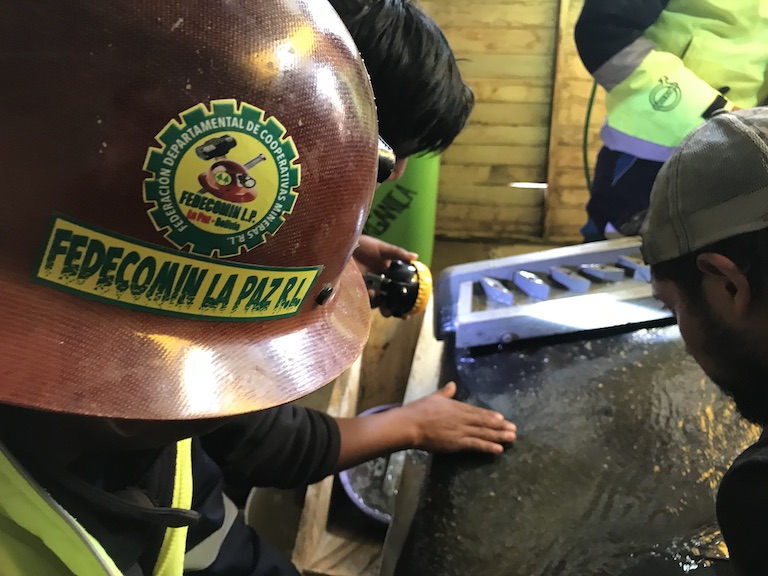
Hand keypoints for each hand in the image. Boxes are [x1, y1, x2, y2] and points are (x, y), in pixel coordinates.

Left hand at [354, 235, 417, 315]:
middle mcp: (382, 284)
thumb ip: (398, 253)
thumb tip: (415, 257)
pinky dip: (369, 301)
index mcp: (390, 275)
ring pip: (379, 303)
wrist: (343, 246)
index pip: (401, 289)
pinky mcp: (357, 292)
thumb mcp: (382, 248)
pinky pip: (365, 301)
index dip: (408, 298)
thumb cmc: (364, 246)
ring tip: (385, 306)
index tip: (414, 305)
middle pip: (391, 300)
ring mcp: (370, 289)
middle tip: (400, 312)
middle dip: (395, 307)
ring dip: (383, 306)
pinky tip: (371, 295)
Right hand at [400, 382, 516, 453]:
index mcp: (458, 407)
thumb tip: (452, 384)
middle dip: (500, 426)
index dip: (491, 416)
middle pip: (485, 422)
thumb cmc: (420, 410)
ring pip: (484, 433)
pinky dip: (488, 447)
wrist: (411, 424)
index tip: (502, 418)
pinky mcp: (458, 443)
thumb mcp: (434, 397)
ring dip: (499, 436)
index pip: (478, 412)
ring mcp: (462, 431)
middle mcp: (463, 418)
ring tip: (512, 437)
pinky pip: (476, 445)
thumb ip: (445, 392)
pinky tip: (499, 449)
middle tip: (514, 429)